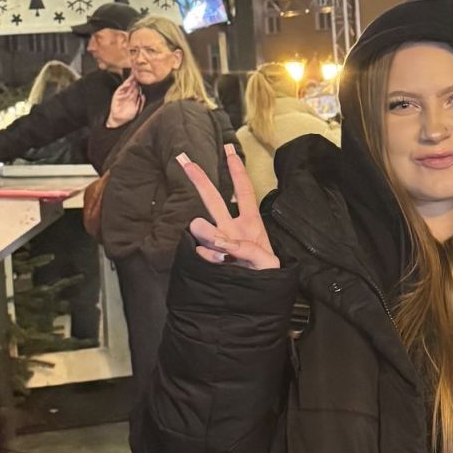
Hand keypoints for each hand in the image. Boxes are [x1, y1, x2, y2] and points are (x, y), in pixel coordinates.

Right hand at [108, 75, 143, 126]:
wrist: (119, 120)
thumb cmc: (128, 115)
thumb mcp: (137, 109)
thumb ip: (141, 103)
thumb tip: (143, 96)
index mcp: (134, 97)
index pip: (138, 88)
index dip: (140, 83)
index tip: (144, 77)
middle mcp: (129, 94)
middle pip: (133, 85)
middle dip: (136, 79)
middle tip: (139, 73)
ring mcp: (123, 94)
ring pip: (127, 85)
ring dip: (130, 80)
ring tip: (134, 76)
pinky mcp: (117, 95)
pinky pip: (121, 89)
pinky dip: (124, 85)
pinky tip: (128, 83)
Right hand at [180, 144, 280, 270]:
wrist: (255, 302)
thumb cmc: (264, 279)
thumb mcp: (268, 263)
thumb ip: (249, 250)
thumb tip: (219, 241)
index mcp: (251, 225)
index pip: (244, 192)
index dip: (237, 171)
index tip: (229, 150)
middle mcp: (233, 231)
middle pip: (214, 200)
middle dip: (200, 181)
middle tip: (184, 161)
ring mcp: (220, 245)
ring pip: (204, 227)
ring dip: (207, 232)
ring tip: (217, 246)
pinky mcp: (210, 259)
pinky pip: (203, 251)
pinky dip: (211, 256)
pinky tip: (220, 262)